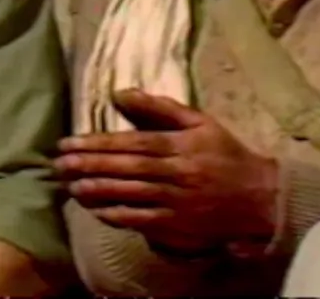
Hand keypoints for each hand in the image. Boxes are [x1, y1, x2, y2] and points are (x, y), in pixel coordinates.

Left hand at [56, 89, 279, 252]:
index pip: (131, 143)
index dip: (97, 143)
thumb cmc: (225, 155)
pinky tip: (96, 210)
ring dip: (97, 190)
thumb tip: (120, 93)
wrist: (260, 198)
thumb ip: (161, 107)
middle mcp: (175, 172)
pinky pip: (142, 221)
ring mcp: (176, 201)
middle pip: (126, 168)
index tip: (68, 142)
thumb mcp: (200, 122)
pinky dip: (118, 215)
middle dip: (89, 165)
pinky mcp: (178, 226)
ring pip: (130, 194)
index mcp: (179, 145)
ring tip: (70, 185)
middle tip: (59, 163)